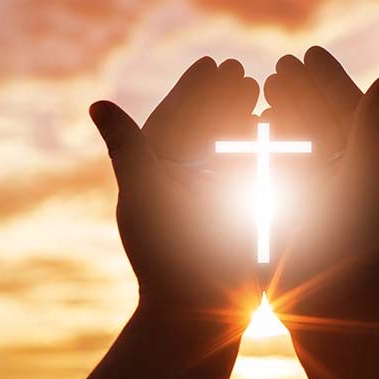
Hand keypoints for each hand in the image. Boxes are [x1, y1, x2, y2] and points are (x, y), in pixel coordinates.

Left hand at [90, 57, 262, 323]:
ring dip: (241, 120)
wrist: (198, 315)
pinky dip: (261, 152)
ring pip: (225, 151)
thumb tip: (97, 104)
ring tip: (261, 93)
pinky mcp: (233, 221)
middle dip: (219, 100)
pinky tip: (280, 135)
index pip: (171, 122)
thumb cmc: (166, 258)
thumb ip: (127, 148)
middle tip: (240, 71)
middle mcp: (178, 187)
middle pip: (200, 132)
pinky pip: (247, 177)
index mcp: (152, 177)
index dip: (191, 91)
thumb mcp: (146, 196)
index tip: (213, 63)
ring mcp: (207, 203)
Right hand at [263, 47, 378, 323]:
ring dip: (285, 119)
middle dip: (304, 95)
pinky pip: (283, 177)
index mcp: (371, 168)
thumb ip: (372, 128)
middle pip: (325, 125)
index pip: (351, 112)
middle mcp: (349, 182)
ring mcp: (323, 202)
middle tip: (280, 67)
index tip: (307, 53)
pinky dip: (267, 154)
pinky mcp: (299, 222)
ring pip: (302, 150)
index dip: (329, 80)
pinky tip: (247, 140)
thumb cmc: (351, 250)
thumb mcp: (362, 182)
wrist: (331, 314)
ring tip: (263, 94)